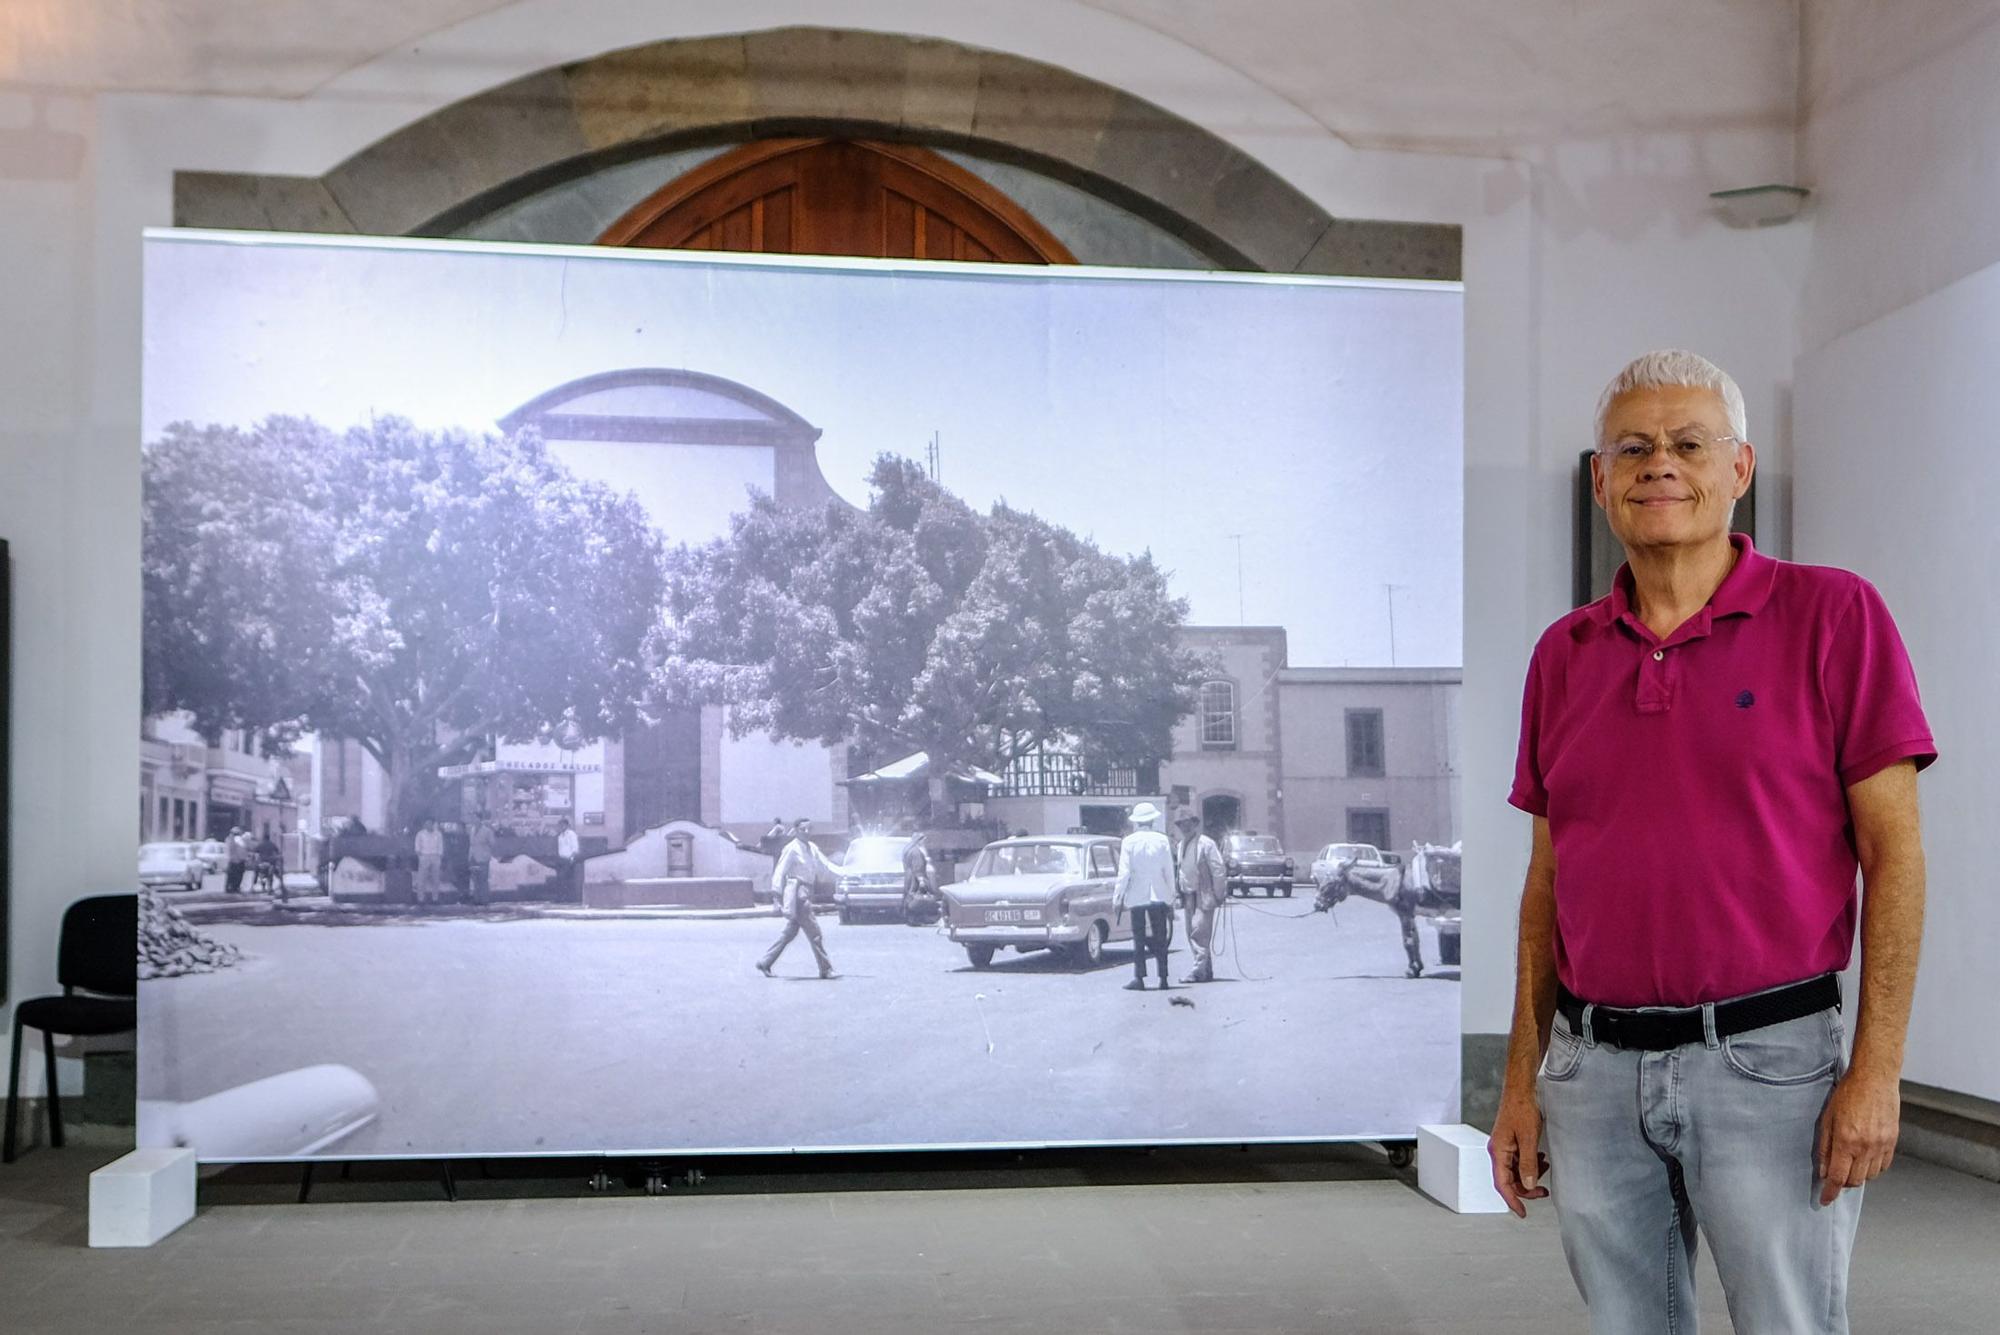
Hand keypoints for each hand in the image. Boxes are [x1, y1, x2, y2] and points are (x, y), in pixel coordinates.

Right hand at [1488, 1087, 1548, 1217]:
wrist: (1521, 1087)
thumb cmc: (1521, 1107)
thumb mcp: (1528, 1138)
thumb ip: (1528, 1164)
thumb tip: (1528, 1185)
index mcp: (1498, 1151)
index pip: (1502, 1184)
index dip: (1513, 1201)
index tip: (1522, 1213)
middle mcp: (1498, 1150)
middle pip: (1509, 1180)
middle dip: (1526, 1188)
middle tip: (1543, 1192)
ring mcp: (1504, 1146)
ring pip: (1515, 1171)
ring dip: (1530, 1175)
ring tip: (1545, 1169)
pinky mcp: (1511, 1141)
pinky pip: (1518, 1160)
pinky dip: (1530, 1164)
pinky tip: (1541, 1159)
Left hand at [1816, 1068, 1899, 1204]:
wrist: (1875, 1079)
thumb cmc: (1848, 1095)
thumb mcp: (1827, 1119)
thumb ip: (1825, 1147)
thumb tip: (1823, 1171)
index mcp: (1846, 1141)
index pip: (1837, 1177)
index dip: (1830, 1192)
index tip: (1825, 1200)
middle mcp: (1866, 1147)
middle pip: (1855, 1180)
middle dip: (1843, 1183)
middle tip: (1835, 1176)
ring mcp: (1881, 1145)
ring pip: (1870, 1176)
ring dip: (1859, 1176)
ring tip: (1850, 1164)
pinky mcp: (1893, 1142)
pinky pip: (1883, 1166)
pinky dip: (1873, 1168)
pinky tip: (1865, 1158)